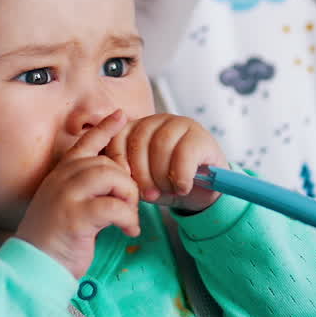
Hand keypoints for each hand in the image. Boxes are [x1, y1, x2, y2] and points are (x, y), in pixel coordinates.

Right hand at [15, 110, 139, 278]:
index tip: (120, 115)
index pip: (84, 144)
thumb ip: (88, 190)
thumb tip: (119, 179)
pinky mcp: (76, 217)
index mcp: (60, 175)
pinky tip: (128, 231)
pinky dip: (128, 219)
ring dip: (128, 197)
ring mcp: (66, 196)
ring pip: (111, 177)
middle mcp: (61, 180)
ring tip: (129, 218)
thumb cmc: (55, 240)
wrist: (34, 267)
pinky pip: (114, 207)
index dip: (104, 128)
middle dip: (126, 183)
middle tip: (129, 207)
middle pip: (107, 162)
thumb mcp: (69, 207)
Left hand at [105, 114, 226, 212]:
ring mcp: (180, 125)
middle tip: (149, 195)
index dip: (118, 161)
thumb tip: (113, 177)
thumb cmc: (167, 184)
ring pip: (161, 145)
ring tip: (167, 191)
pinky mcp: (201, 136)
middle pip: (139, 141)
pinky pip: (185, 153)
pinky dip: (181, 175)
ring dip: (162, 175)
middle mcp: (157, 120)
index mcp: (137, 128)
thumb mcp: (142, 181)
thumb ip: (126, 174)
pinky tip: (183, 188)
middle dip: (141, 173)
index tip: (123, 182)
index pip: (118, 137)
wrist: (202, 192)